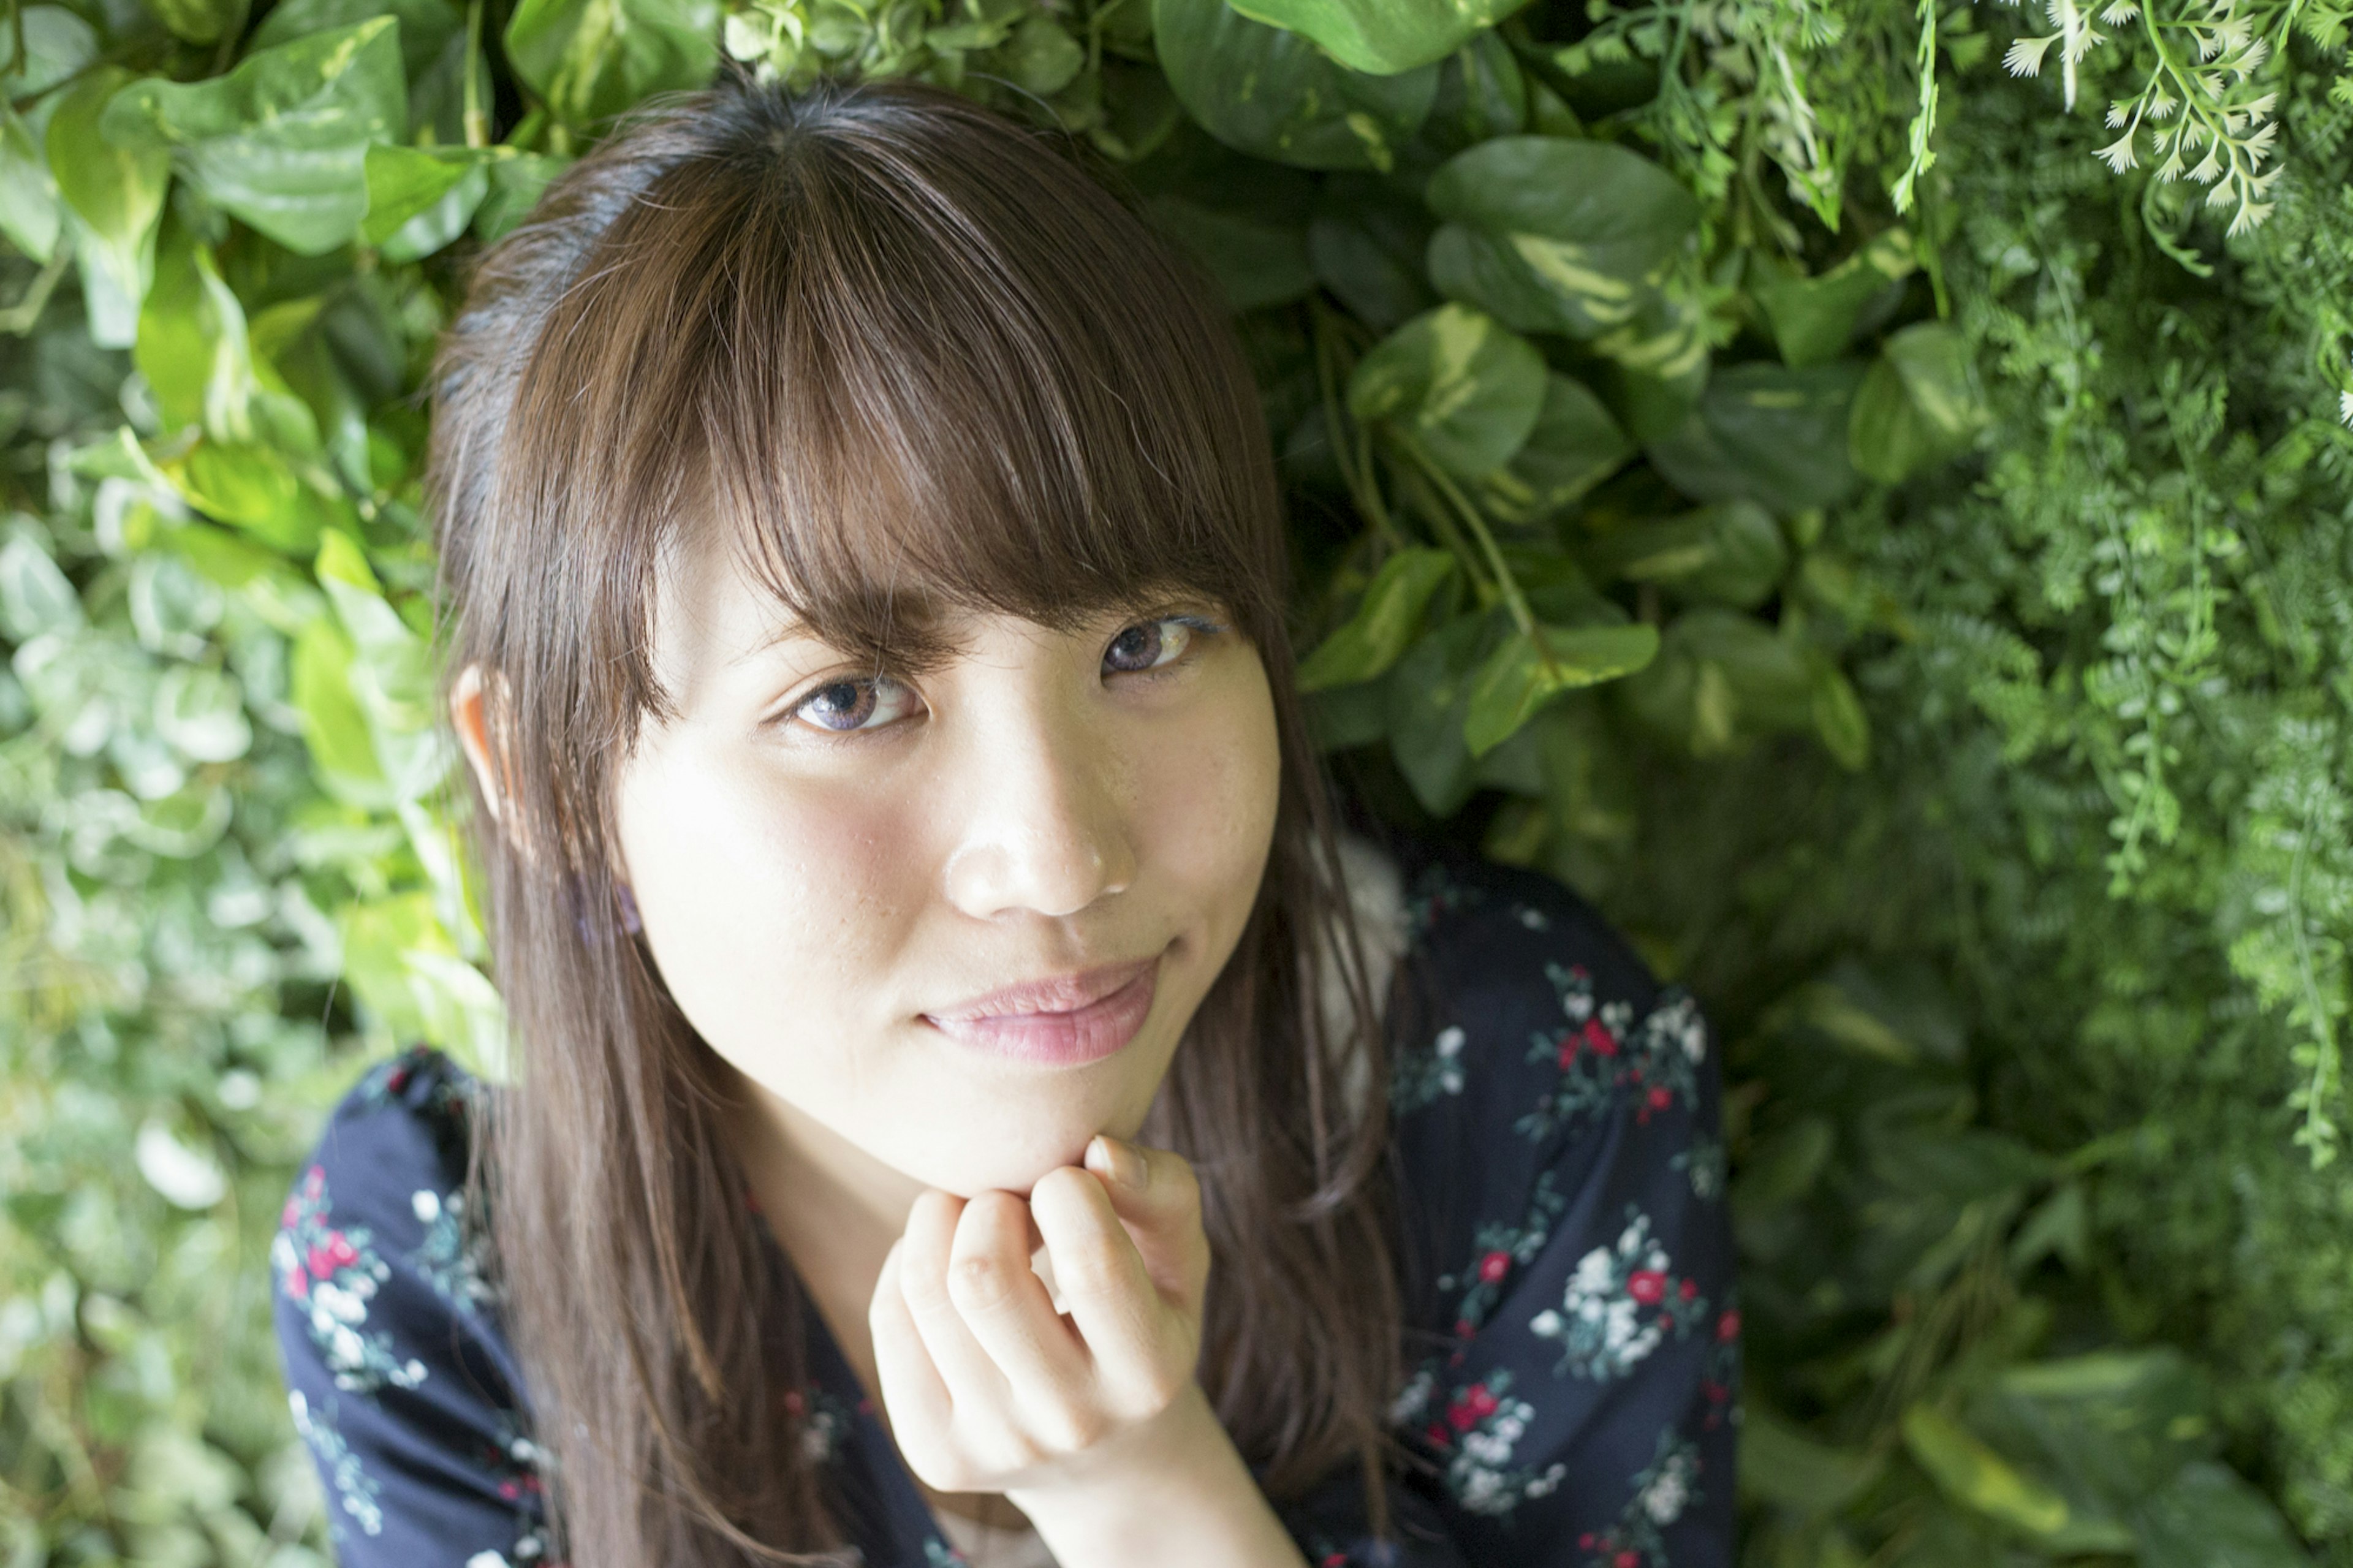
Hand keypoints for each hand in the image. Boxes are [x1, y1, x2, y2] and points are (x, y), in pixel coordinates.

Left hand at [865, 1133, 1211, 1500]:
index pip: (1090, 1261)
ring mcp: (996, 1446)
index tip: (1069, 1184)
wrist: (1108, 1452)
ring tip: (974, 1217)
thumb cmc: (1145, 1315)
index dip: (1068, 1190)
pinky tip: (946, 1262)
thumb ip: (1160, 1191)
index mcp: (1150, 1373)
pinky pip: (891, 1319)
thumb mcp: (1179, 1256)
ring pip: (925, 1290)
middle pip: (983, 1278)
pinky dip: (908, 1262)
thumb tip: (1098, 1150)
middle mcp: (1073, 1422)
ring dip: (940, 1220)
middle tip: (1011, 1201)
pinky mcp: (935, 1452)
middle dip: (989, 1205)